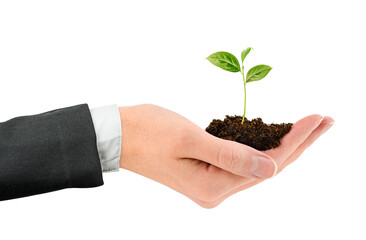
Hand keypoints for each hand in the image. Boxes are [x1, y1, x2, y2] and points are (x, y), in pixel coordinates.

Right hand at [118, 104, 333, 207]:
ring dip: (283, 144)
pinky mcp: (207, 170)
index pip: (266, 164)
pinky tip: (275, 136)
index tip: (316, 118)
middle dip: (298, 143)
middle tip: (324, 121)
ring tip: (309, 126)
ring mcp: (212, 182)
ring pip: (258, 163)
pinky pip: (243, 160)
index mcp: (213, 186)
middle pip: (268, 167)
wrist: (120, 136)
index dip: (294, 141)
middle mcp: (216, 190)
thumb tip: (272, 166)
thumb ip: (231, 155)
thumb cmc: (148, 132)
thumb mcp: (189, 140)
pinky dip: (262, 145)